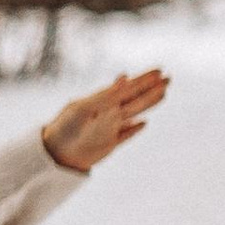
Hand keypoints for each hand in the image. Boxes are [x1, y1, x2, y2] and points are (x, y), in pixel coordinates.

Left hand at [41, 68, 167, 172]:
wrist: (55, 154)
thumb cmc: (67, 128)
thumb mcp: (85, 109)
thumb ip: (107, 96)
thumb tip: (125, 77)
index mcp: (102, 101)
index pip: (128, 88)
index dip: (143, 80)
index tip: (159, 71)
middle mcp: (107, 112)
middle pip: (134, 99)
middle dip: (151, 89)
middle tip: (168, 78)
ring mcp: (109, 128)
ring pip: (134, 113)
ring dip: (148, 104)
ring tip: (163, 94)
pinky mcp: (109, 144)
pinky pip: (125, 134)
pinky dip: (135, 129)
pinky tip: (144, 122)